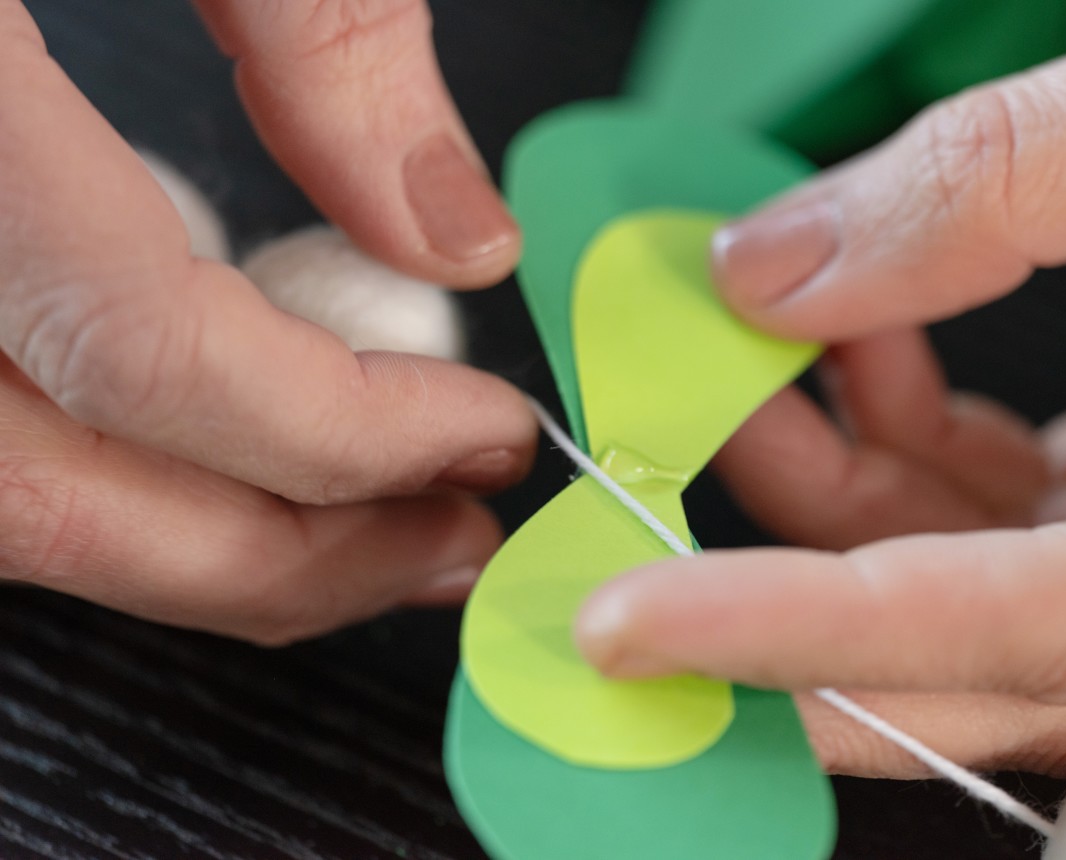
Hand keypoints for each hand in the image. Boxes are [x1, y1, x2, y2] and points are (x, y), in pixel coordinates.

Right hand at [0, 0, 532, 642]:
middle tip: (437, 544)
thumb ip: (324, 29)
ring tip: (358, 527)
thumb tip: (449, 231)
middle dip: (272, 553)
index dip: (340, 435)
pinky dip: (101, 444)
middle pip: (38, 486)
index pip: (136, 349)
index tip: (481, 438)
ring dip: (185, 538)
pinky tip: (225, 421)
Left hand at [573, 0, 1065, 775]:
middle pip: (1024, 652)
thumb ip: (1022, 176)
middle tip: (667, 471)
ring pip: (1021, 587)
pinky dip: (940, 444)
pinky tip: (882, 340)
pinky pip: (1056, 516)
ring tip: (770, 351)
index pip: (1057, 628)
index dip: (828, 637)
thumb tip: (783, 267)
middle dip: (813, 577)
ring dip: (866, 488)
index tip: (646, 626)